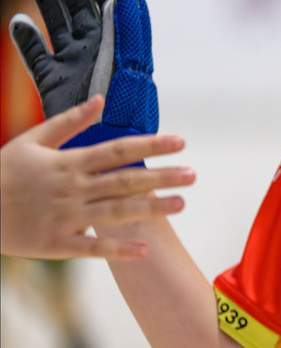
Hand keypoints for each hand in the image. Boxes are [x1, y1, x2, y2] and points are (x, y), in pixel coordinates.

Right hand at [0, 95, 194, 259]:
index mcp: (68, 162)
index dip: (151, 146)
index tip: (181, 142)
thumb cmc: (3, 171)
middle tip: (193, 174)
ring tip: (182, 204)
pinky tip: (145, 249)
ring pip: (115, 212)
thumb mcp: (33, 140)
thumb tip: (101, 99)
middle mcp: (72, 189)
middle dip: (161, 177)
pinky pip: (92, 247)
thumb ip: (70, 121)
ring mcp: (65, 217)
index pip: (118, 150)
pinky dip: (118, 248)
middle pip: (124, 180)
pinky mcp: (56, 244)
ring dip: (150, 209)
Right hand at [9, 0, 158, 151]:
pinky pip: (35, 55)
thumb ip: (128, 29)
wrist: (107, 139)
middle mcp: (95, 51)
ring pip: (58, 27)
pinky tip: (18, 22)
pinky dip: (26, 38)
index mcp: (118, 45)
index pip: (111, 7)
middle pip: (82, 12)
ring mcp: (72, 64)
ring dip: (50, 7)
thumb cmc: (128, 105)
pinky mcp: (52, 81)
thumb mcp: (131, 63)